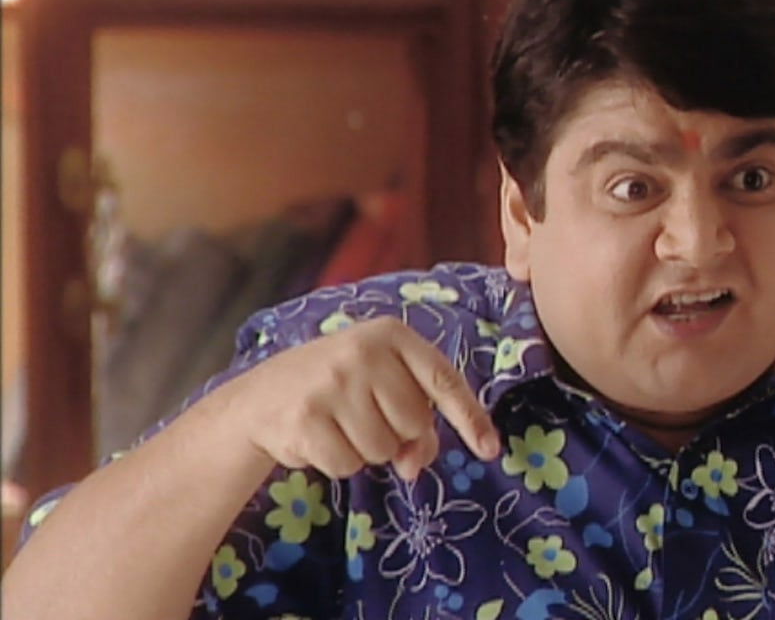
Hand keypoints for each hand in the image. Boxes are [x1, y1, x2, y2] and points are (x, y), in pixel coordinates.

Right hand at [220, 316, 498, 479]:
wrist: (260, 398)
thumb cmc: (337, 390)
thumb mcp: (381, 387)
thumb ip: (415, 420)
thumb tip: (415, 464)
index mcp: (390, 334)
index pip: (443, 379)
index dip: (470, 417)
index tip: (491, 448)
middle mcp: (363, 351)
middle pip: (414, 423)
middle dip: (396, 435)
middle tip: (365, 418)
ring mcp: (332, 383)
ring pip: (383, 450)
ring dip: (365, 451)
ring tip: (338, 425)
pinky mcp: (306, 418)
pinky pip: (348, 465)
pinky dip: (337, 463)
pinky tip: (317, 438)